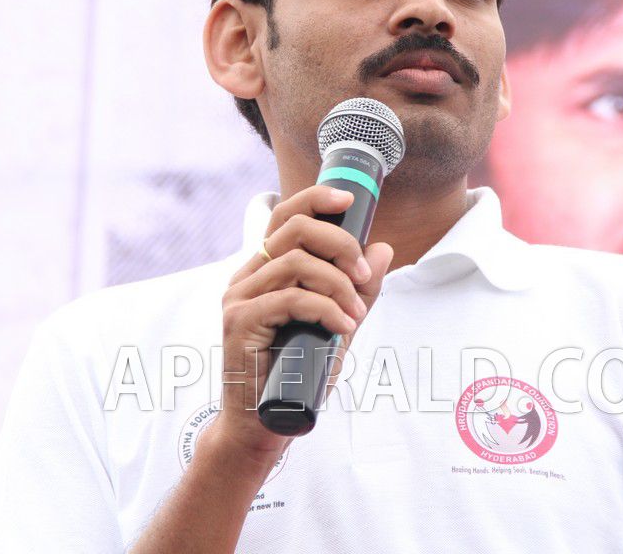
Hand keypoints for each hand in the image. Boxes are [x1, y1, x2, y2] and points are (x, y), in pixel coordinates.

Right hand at [210, 185, 392, 464]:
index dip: (316, 198)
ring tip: (355, 315)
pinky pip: (291, 298)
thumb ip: (357, 290)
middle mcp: (247, 276)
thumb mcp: (337, 325)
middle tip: (364, 275)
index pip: (285, 214)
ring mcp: (239, 297)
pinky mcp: (239, 322)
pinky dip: (326, 309)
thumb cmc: (298, 374)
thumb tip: (383, 249)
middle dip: (339, 243)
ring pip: (296, 263)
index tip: (349, 200)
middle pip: (294, 228)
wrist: (264, 424)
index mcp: (265, 269)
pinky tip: (344, 327)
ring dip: (338, 285)